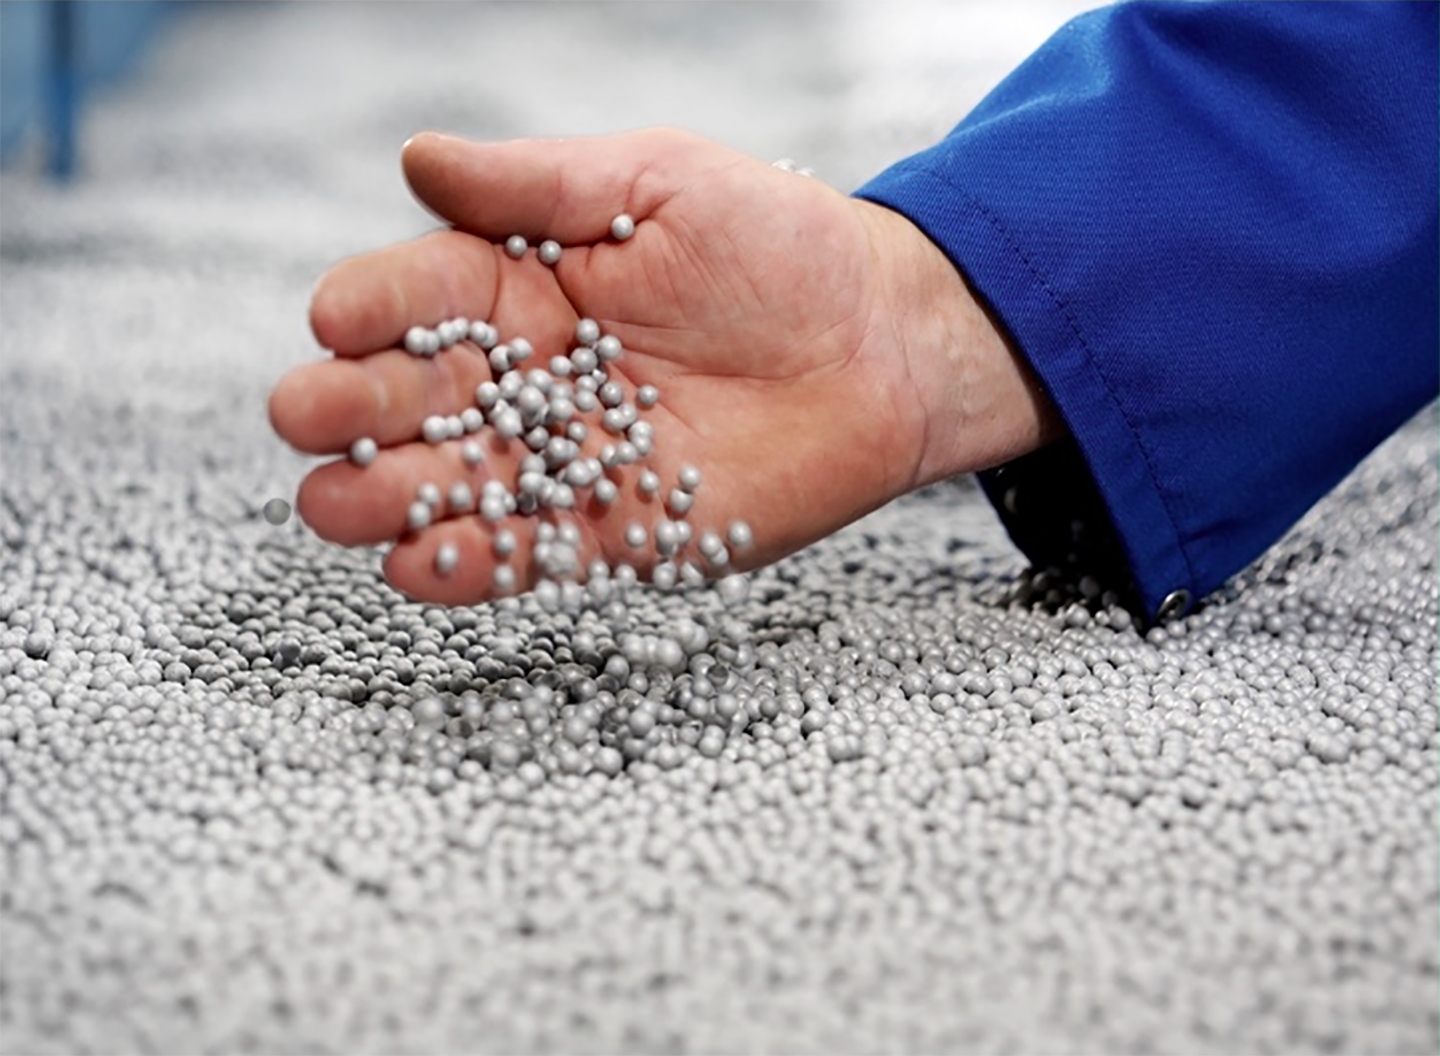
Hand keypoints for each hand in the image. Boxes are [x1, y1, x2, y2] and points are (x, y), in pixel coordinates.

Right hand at [268, 129, 1059, 604]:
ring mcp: (567, 456)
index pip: (422, 293)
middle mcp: (530, 374)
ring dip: (388, 498)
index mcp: (526, 281)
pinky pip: (528, 550)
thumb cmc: (781, 247)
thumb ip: (541, 184)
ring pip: (454, 482)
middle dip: (355, 408)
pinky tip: (416, 563)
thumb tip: (417, 158)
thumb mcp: (661, 183)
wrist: (880, 344)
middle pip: (416, 397)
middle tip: (308, 415)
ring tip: (335, 503)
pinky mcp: (615, 529)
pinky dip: (471, 562)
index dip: (371, 307)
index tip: (334, 318)